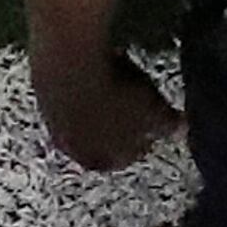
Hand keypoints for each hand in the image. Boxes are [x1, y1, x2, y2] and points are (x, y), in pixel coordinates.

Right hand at [32, 55, 180, 174]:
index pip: (130, 156)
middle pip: (104, 141)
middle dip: (120, 124)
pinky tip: (99, 73)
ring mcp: (55, 129)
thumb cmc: (117, 94)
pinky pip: (72, 103)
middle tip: (136, 102)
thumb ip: (169, 125)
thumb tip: (183, 132)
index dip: (147, 136)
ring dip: (101, 108)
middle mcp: (74, 151)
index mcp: (102, 160)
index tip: (156, 117)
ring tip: (118, 85)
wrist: (69, 65)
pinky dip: (86, 93)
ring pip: (86, 122)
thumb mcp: (154, 110)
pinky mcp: (43, 104)